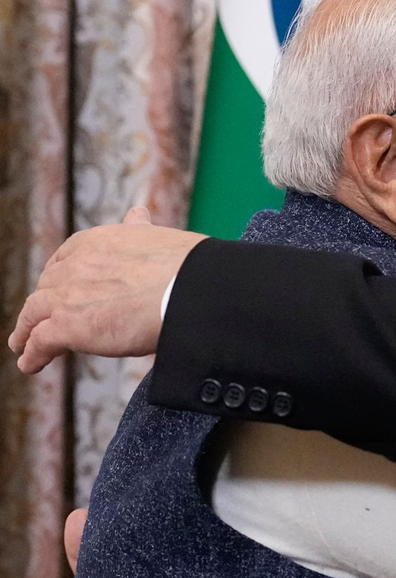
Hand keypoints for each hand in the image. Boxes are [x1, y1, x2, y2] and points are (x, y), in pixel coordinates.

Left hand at [8, 207, 205, 373]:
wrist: (190, 290)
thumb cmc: (186, 268)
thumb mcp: (157, 236)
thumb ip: (140, 229)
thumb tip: (138, 213)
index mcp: (97, 242)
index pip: (67, 258)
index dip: (62, 275)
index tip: (63, 286)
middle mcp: (75, 265)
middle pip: (48, 287)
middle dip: (45, 302)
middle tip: (44, 318)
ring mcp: (67, 296)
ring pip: (34, 313)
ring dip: (27, 330)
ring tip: (22, 344)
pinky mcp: (67, 326)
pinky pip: (40, 342)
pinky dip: (32, 354)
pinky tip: (30, 364)